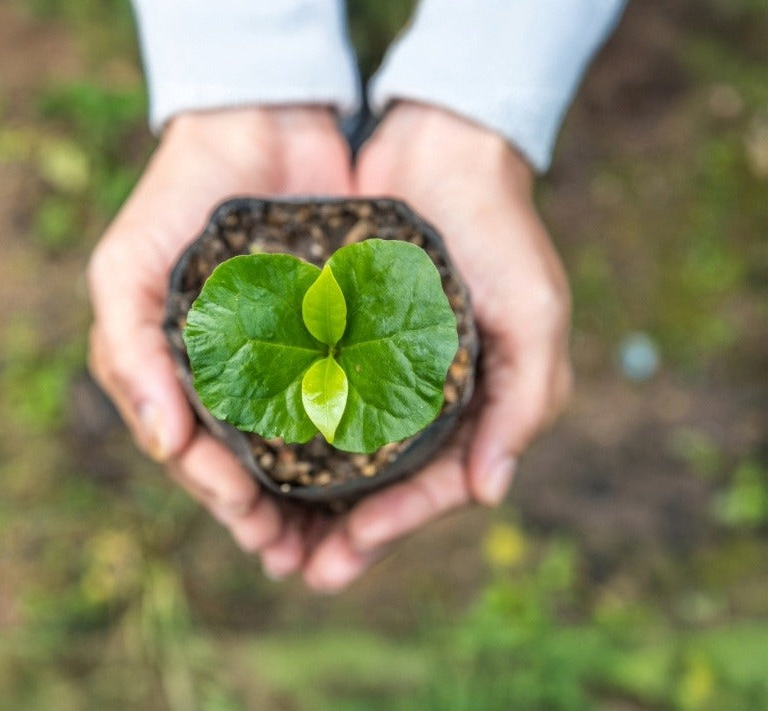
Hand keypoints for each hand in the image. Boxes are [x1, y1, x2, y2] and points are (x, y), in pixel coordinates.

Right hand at [87, 107, 352, 575]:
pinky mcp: (341, 334)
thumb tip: (161, 442)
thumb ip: (129, 355)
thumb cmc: (178, 200)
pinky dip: (360, 442)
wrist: (259, 127)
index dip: (224, 498)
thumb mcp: (125, 271)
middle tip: (302, 562)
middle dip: (275, 520)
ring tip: (340, 547)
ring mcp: (293, 358)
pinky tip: (377, 474)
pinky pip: (351, 399)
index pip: (202, 457)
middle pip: (257, 466)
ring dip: (319, 503)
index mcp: (187, 375)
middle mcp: (242, 376)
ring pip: (306, 448)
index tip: (254, 526)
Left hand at [298, 102, 571, 589]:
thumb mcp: (533, 313)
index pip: (437, 482)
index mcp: (476, 402)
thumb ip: (524, 403)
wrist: (443, 146)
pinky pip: (316, 398)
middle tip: (297, 570)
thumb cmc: (501, 231)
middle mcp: (427, 394)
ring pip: (345, 452)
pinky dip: (290, 436)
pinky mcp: (344, 336)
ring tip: (266, 538)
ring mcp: (383, 367)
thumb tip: (491, 494)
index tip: (349, 551)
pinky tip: (257, 462)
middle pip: (384, 481)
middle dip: (345, 532)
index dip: (396, 522)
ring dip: (310, 500)